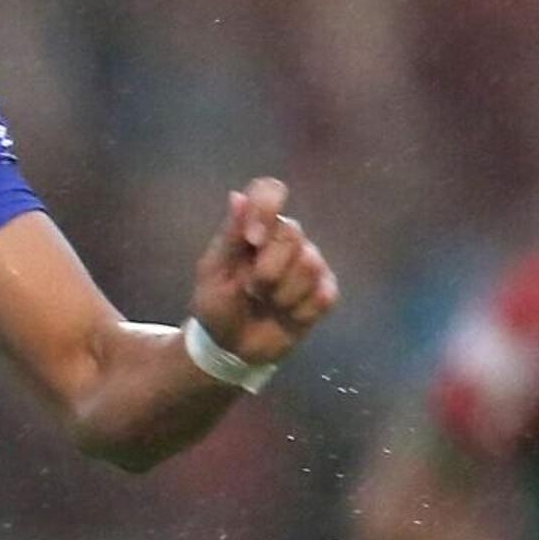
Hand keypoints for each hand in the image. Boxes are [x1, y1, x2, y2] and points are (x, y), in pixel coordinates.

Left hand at [188, 178, 339, 369]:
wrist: (230, 347)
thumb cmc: (217, 305)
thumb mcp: (214, 272)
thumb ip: (229, 236)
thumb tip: (238, 196)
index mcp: (257, 227)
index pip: (269, 192)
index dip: (265, 210)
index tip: (253, 240)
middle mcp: (287, 239)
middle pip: (292, 233)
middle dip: (266, 270)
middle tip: (251, 290)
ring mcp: (310, 264)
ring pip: (309, 265)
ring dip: (280, 295)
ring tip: (267, 305)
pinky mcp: (325, 292)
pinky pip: (323, 295)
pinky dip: (299, 312)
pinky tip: (287, 316)